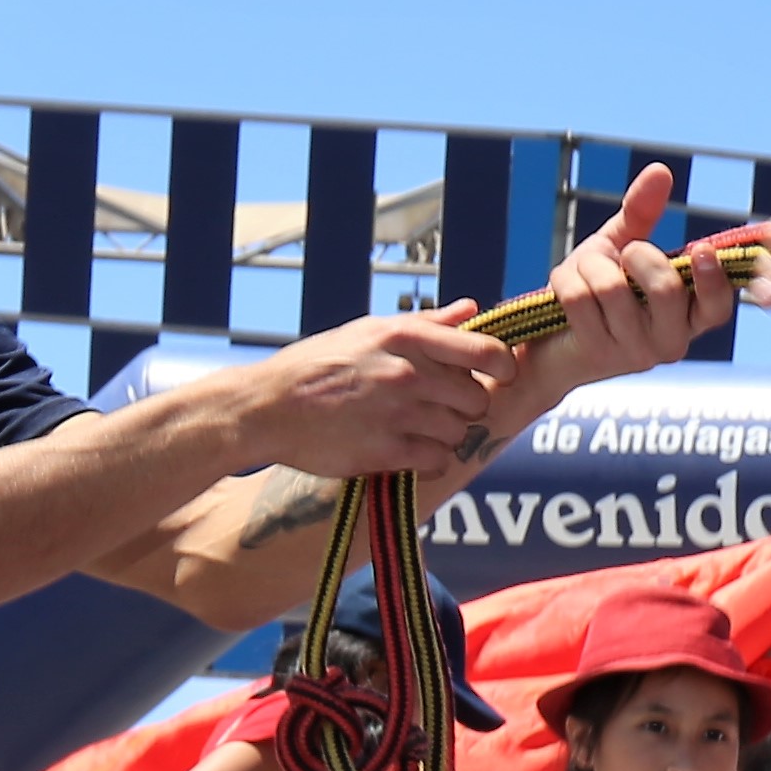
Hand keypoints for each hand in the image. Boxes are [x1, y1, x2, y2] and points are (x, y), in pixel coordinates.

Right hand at [228, 310, 522, 478]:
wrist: (266, 406)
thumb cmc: (318, 364)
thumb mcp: (369, 331)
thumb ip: (426, 324)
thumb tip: (471, 309)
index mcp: (405, 337)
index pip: (486, 351)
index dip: (503, 366)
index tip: (499, 375)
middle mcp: (406, 373)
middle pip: (477, 399)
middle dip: (465, 406)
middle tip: (440, 407)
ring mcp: (396, 414)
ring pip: (459, 433)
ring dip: (445, 436)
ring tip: (416, 428)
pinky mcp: (384, 451)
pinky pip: (437, 462)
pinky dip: (430, 462)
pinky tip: (409, 452)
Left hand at [523, 164, 741, 387]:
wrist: (547, 344)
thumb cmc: (593, 293)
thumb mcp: (619, 249)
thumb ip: (643, 213)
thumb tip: (661, 169)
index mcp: (687, 318)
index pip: (717, 307)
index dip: (714, 279)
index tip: (701, 247)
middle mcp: (670, 342)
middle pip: (666, 289)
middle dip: (637, 255)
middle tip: (624, 254)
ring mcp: (635, 353)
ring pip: (613, 289)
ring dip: (589, 265)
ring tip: (584, 271)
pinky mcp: (597, 355)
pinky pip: (579, 298)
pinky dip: (565, 278)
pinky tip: (564, 287)